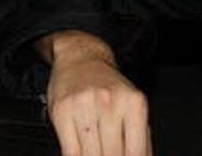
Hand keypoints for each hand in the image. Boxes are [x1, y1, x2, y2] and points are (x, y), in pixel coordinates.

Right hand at [42, 31, 151, 155]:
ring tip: (95, 151)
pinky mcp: (62, 111)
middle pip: (113, 155)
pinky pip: (70, 151)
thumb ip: (139, 134)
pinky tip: (81, 152)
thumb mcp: (131, 104)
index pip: (135, 152)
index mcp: (134, 102)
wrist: (81, 57)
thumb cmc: (107, 85)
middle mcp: (110, 101)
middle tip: (107, 153)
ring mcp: (85, 106)